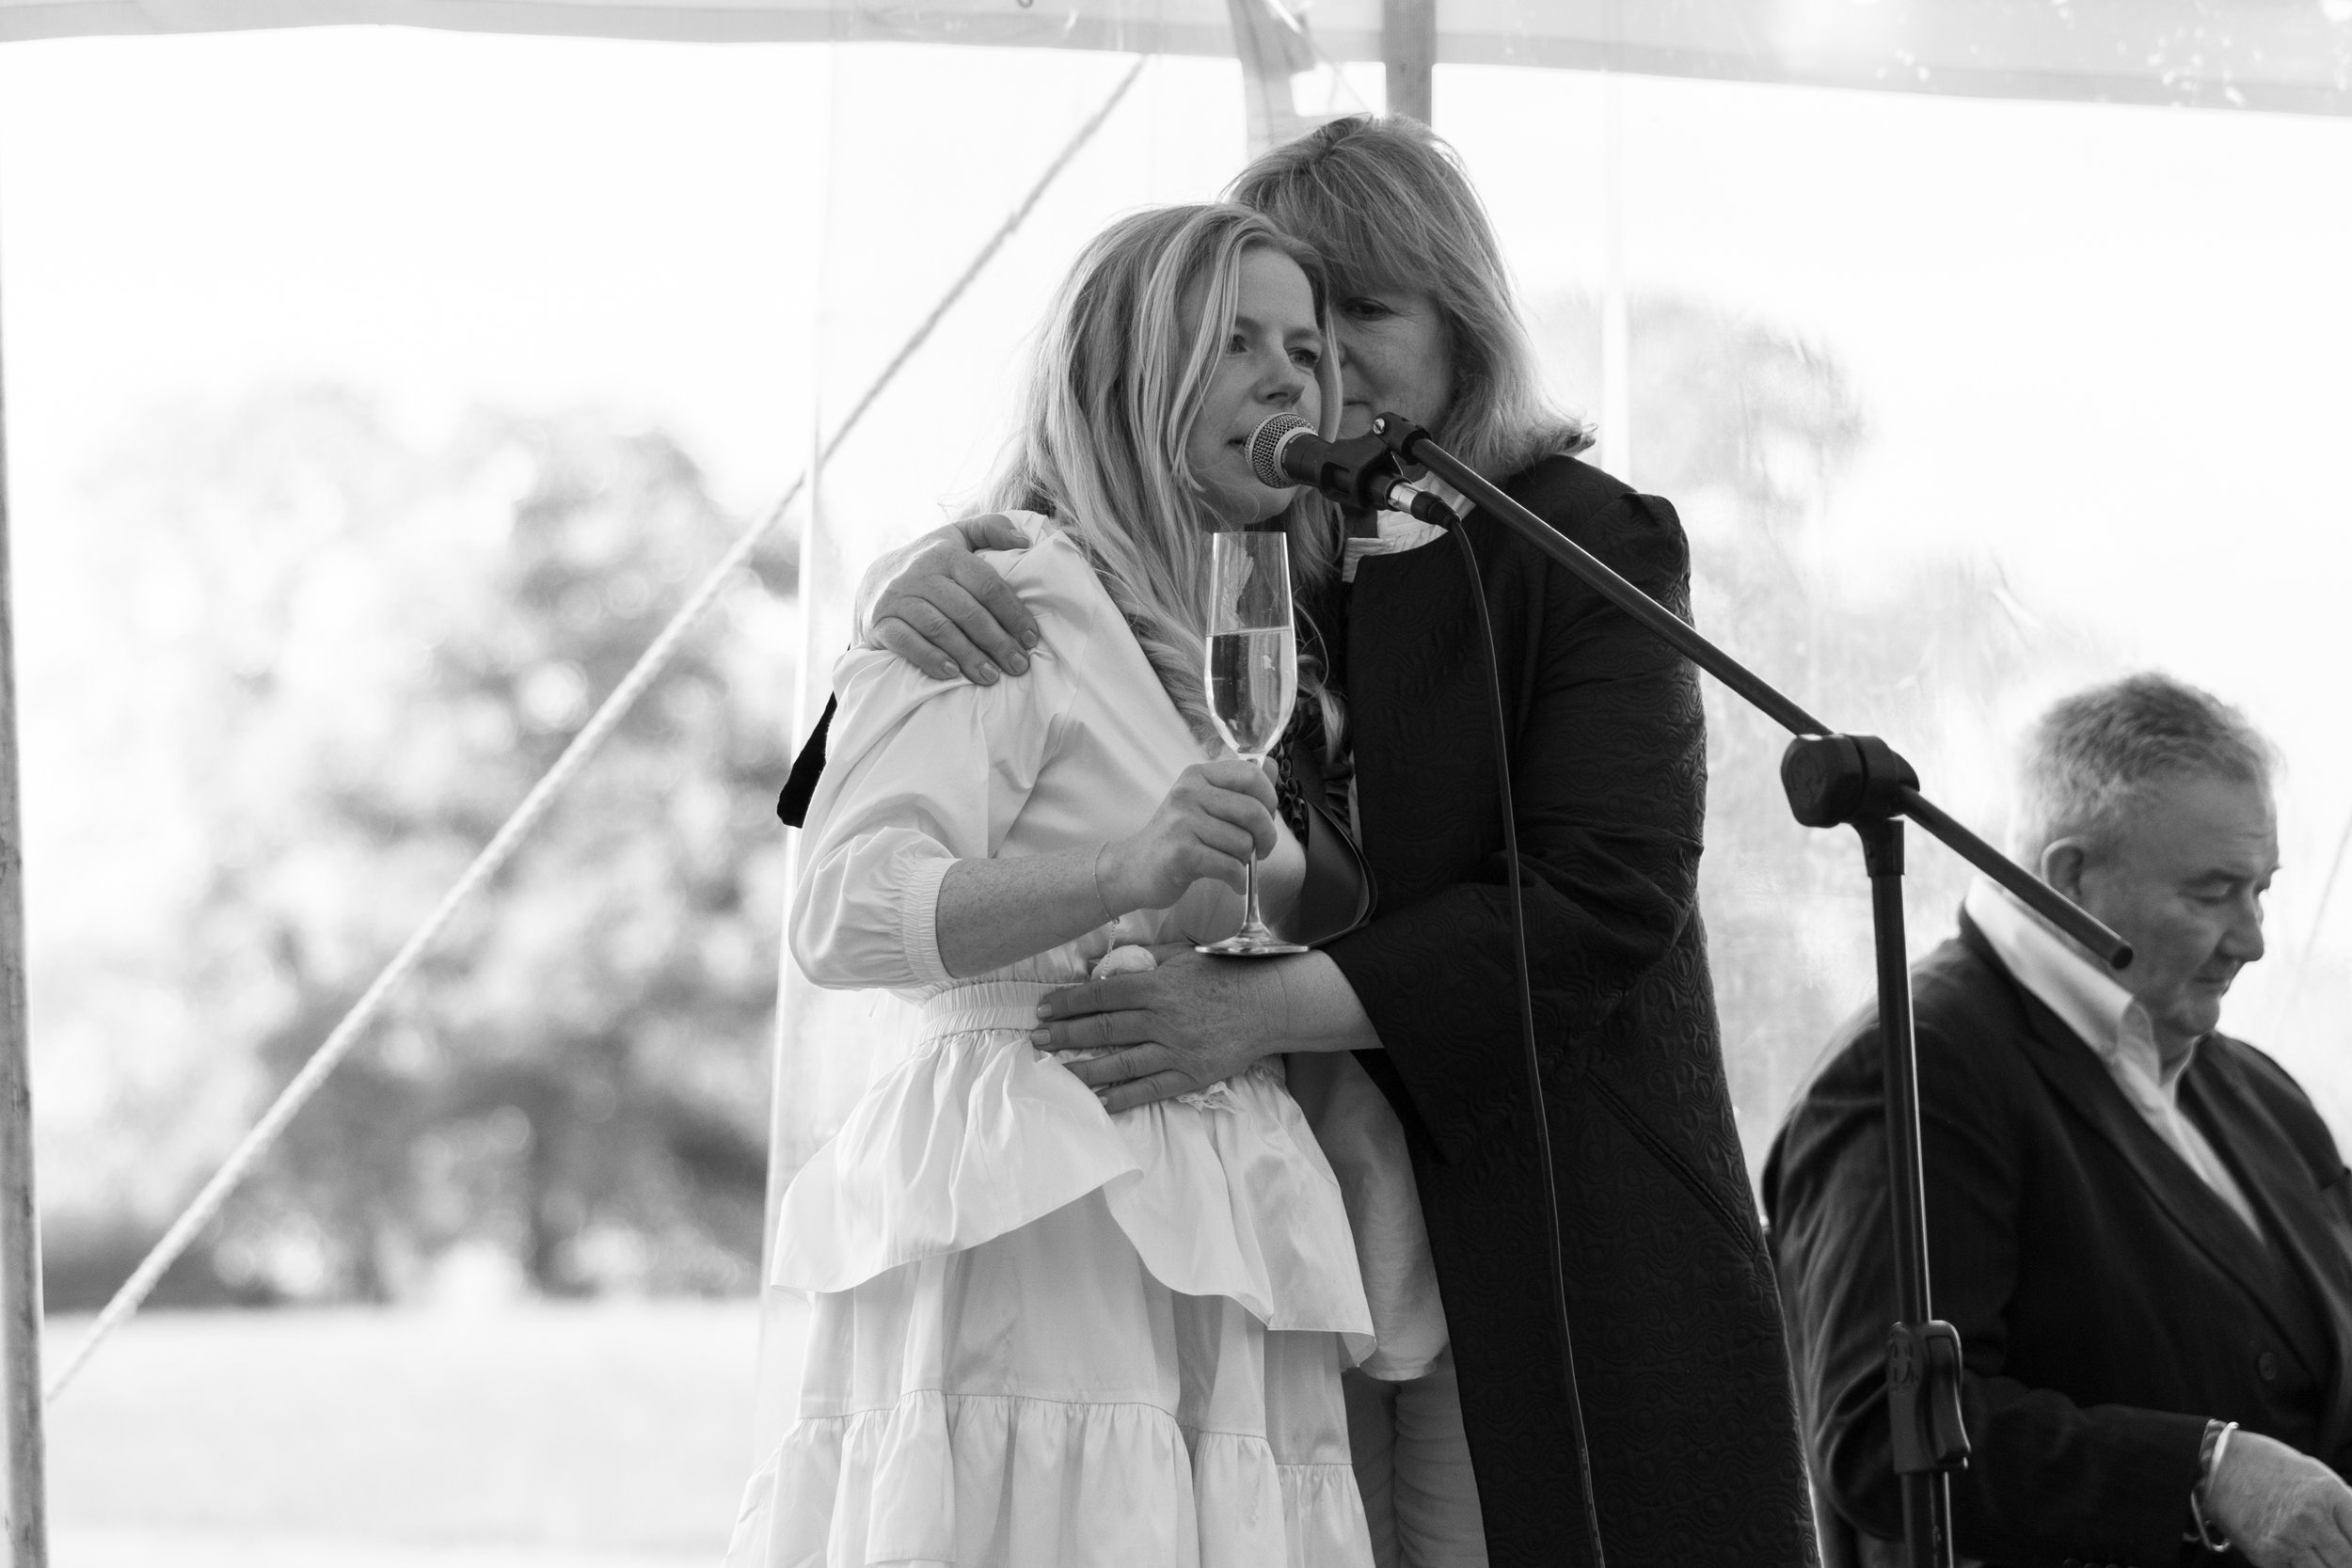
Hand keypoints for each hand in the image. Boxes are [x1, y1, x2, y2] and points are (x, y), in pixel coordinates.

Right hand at [860, 515, 1040, 684]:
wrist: (874, 581)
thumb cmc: (929, 562)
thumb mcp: (957, 537)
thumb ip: (990, 529)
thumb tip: (1024, 541)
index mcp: (946, 553)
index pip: (987, 584)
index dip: (1012, 613)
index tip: (1031, 638)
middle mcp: (920, 573)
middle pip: (966, 611)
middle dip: (997, 641)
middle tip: (1018, 665)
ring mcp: (898, 598)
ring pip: (939, 628)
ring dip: (969, 655)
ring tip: (991, 676)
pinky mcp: (879, 622)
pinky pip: (906, 642)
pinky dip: (930, 658)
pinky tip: (952, 673)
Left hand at [1032, 947, 1297, 1111]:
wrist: (1267, 1005)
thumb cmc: (1223, 975)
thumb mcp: (1182, 955)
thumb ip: (1143, 961)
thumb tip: (1105, 966)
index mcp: (1156, 986)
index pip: (1100, 995)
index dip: (1068, 1002)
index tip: (1043, 1009)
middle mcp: (1161, 1019)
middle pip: (1103, 1028)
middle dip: (1065, 1035)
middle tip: (1036, 1041)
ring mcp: (1174, 1049)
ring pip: (1120, 1062)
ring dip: (1084, 1068)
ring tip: (1056, 1071)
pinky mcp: (1189, 1074)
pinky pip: (1149, 1089)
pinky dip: (1122, 1097)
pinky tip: (1098, 1102)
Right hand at [1097, 760, 1276, 912]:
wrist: (1133, 868)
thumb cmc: (1177, 838)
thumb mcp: (1204, 804)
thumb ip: (1240, 787)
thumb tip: (1274, 766)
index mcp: (1198, 776)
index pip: (1251, 775)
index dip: (1269, 800)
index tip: (1266, 820)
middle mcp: (1188, 793)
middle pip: (1253, 811)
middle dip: (1266, 838)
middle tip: (1260, 850)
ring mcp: (1182, 822)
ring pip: (1243, 843)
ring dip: (1246, 861)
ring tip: (1231, 864)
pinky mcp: (1181, 853)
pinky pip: (1229, 866)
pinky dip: (1238, 880)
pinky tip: (1233, 883)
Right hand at [2205, 1430, 2351, 1566]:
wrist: (2216, 1464)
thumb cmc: (2270, 1467)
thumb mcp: (2316, 1475)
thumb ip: (2345, 1505)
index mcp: (2328, 1494)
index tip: (2348, 1549)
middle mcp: (2310, 1518)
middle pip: (2348, 1562)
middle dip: (2344, 1560)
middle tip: (2337, 1555)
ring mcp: (2288, 1540)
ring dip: (2326, 1565)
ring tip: (2319, 1556)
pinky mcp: (2266, 1556)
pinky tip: (2299, 1557)